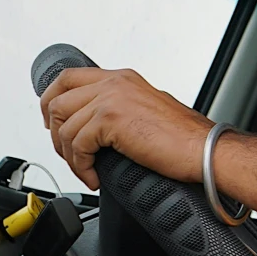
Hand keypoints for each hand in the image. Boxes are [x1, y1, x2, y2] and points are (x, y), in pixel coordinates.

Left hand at [38, 67, 209, 189]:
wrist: (203, 150)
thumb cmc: (184, 139)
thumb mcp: (147, 110)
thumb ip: (121, 109)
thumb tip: (97, 129)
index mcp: (122, 78)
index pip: (68, 78)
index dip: (52, 101)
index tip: (54, 124)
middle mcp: (114, 82)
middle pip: (57, 98)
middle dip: (54, 130)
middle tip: (66, 153)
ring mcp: (111, 98)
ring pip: (64, 126)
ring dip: (69, 156)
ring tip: (86, 170)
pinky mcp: (110, 119)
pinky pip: (77, 145)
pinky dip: (81, 167)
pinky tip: (94, 177)